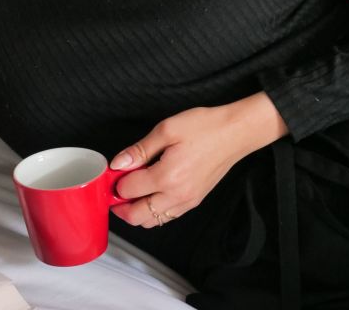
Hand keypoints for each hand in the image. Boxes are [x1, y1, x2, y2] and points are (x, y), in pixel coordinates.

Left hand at [109, 92, 287, 227]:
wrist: (235, 132)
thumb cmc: (206, 127)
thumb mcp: (166, 130)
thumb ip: (139, 150)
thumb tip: (118, 164)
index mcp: (167, 176)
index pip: (128, 190)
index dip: (115, 181)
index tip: (113, 171)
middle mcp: (177, 195)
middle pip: (136, 216)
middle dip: (120, 206)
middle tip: (114, 189)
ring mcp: (187, 201)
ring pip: (151, 221)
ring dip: (136, 211)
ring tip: (131, 191)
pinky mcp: (194, 201)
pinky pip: (167, 216)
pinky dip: (153, 211)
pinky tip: (150, 193)